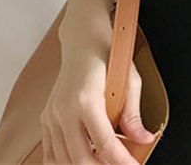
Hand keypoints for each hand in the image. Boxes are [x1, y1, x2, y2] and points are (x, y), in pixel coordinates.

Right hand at [41, 52, 156, 164]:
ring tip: (105, 164)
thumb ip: (133, 113)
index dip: (121, 161)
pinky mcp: (46, 119)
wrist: (82, 38)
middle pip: (81, 158)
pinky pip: (50, 154)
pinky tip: (84, 161)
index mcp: (86, 98)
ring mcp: (51, 116)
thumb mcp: (129, 78)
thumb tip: (144, 139)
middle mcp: (64, 110)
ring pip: (63, 161)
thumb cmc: (107, 53)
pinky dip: (65, 164)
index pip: (104, 143)